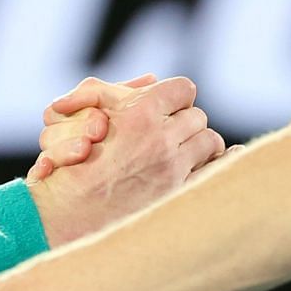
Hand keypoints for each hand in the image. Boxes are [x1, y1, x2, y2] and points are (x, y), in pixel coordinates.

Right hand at [26, 75, 225, 245]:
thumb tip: (153, 78)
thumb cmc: (74, 159)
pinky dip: (221, 163)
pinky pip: (216, 170)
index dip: (176, 96)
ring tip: (187, 150)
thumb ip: (120, 90)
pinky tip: (221, 161)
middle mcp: (160, 138)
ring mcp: (172, 168)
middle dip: (186, 121)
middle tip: (175, 131)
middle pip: (198, 116)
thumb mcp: (87, 111)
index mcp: (139, 112)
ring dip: (200, 143)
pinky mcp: (178, 194)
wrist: (68, 212)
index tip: (170, 106)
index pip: (183, 88)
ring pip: (211, 141)